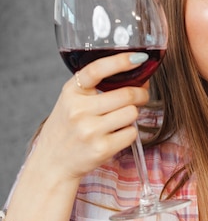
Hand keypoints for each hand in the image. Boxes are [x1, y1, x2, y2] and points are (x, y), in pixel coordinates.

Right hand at [32, 52, 149, 182]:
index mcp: (71, 92)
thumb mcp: (73, 101)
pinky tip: (115, 135)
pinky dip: (129, 133)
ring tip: (119, 119)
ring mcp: (90, 130)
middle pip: (127, 94)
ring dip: (132, 115)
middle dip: (140, 93)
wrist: (53, 163)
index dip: (120, 61)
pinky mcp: (101, 149)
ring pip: (132, 113)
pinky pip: (132, 133)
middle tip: (140, 96)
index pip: (97, 70)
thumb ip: (97, 87)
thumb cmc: (68, 128)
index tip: (139, 57)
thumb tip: (140, 75)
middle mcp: (78, 110)